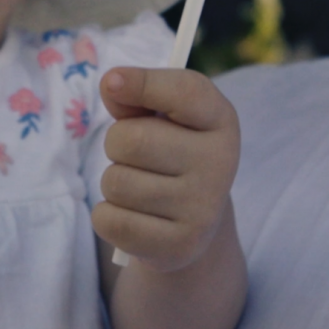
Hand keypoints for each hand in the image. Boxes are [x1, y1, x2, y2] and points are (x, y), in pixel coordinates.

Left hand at [94, 66, 240, 273]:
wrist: (194, 223)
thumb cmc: (170, 154)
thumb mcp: (162, 117)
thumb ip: (137, 96)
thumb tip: (113, 85)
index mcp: (220, 121)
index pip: (185, 91)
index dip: (143, 82)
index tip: (112, 82)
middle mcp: (221, 163)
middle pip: (131, 140)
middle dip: (116, 144)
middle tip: (134, 156)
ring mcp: (202, 208)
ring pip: (116, 182)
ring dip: (113, 184)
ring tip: (139, 188)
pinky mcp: (179, 246)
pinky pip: (110, 220)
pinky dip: (107, 216)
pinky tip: (133, 216)